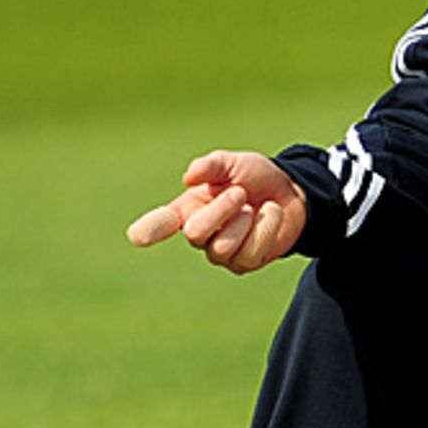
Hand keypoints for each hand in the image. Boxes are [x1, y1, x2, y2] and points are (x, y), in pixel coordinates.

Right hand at [126, 150, 306, 274]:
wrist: (289, 193)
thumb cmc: (254, 177)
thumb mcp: (234, 163)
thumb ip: (212, 165)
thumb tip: (189, 177)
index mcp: (188, 208)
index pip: (161, 223)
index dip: (150, 229)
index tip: (138, 236)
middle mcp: (200, 233)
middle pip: (195, 233)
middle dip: (222, 209)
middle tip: (240, 192)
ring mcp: (221, 253)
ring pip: (223, 248)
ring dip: (245, 221)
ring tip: (254, 207)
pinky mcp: (244, 264)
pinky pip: (251, 253)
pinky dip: (265, 228)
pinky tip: (269, 217)